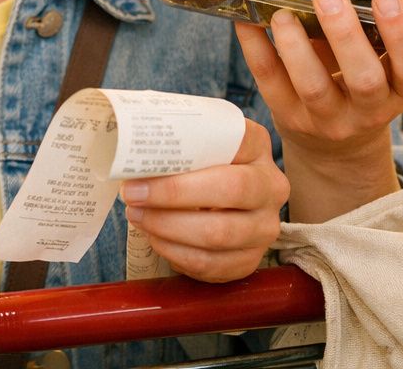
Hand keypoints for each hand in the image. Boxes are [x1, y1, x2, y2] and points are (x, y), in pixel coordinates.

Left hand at [118, 119, 288, 282]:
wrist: (218, 200)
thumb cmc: (198, 165)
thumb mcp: (195, 142)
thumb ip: (176, 138)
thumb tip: (131, 148)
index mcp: (257, 146)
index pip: (235, 142)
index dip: (189, 152)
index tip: (146, 161)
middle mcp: (271, 187)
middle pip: (231, 189)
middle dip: (174, 194)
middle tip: (134, 194)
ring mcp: (265, 227)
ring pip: (219, 234)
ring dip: (169, 228)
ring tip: (138, 217)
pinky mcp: (250, 260)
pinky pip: (212, 264)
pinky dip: (177, 253)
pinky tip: (156, 239)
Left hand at [235, 0, 402, 218]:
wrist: (335, 144)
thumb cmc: (360, 83)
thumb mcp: (381, 64)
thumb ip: (373, 29)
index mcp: (399, 92)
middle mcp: (368, 111)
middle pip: (364, 81)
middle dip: (346, 35)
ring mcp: (327, 119)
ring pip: (313, 87)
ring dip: (296, 46)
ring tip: (284, 12)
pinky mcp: (289, 117)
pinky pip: (270, 83)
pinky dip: (256, 48)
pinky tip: (247, 20)